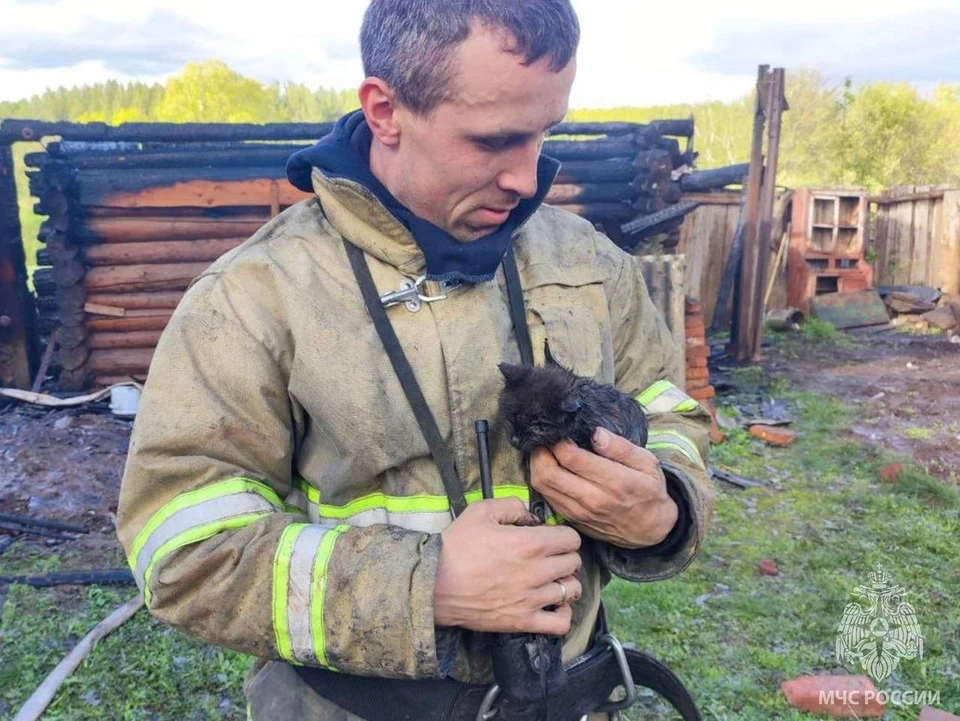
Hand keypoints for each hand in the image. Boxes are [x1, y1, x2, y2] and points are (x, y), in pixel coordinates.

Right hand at [433, 498, 582, 634]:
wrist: (434, 583)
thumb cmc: (456, 546)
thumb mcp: (480, 511)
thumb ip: (511, 506)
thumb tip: (531, 516)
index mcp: (531, 543)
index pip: (571, 539)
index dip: (563, 535)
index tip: (551, 538)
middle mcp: (538, 571)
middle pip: (574, 563)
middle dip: (565, 557)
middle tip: (549, 558)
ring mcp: (533, 599)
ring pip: (572, 591)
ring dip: (565, 583)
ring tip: (552, 581)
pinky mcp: (524, 621)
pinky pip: (561, 623)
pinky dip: (562, 614)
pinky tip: (552, 606)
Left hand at [530, 428, 677, 548]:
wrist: (649, 530)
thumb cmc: (649, 491)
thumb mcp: (648, 464)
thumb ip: (622, 448)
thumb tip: (596, 433)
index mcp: (615, 482)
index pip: (572, 458)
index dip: (559, 440)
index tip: (560, 430)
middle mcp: (593, 499)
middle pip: (548, 472)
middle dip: (540, 450)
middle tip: (545, 438)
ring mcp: (579, 512)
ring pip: (542, 485)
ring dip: (537, 464)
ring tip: (545, 450)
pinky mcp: (571, 519)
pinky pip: (546, 496)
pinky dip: (542, 479)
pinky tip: (550, 467)